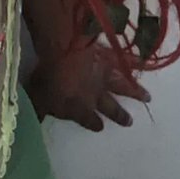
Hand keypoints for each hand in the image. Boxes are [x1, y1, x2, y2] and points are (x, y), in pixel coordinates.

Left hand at [25, 43, 150, 130]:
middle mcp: (97, 94)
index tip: (99, 127)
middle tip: (130, 122)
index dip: (92, 123)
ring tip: (148, 97)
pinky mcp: (111, 56)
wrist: (67, 51)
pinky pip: (128, 61)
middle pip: (110, 107)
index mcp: (80, 107)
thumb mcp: (38, 97)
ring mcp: (106, 75)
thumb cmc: (50, 78)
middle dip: (119, 115)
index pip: (87, 119)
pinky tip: (144, 62)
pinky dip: (137, 62)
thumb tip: (31, 122)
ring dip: (136, 92)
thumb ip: (37, 110)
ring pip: (125, 86)